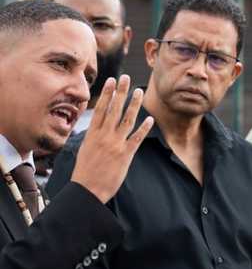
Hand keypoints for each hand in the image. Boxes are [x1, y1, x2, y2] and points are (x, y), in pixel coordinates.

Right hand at [70, 75, 154, 202]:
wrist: (87, 191)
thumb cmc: (85, 173)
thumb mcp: (84, 151)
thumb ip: (92, 138)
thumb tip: (96, 129)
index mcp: (92, 135)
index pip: (100, 109)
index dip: (106, 93)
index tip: (111, 80)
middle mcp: (103, 137)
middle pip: (113, 109)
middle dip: (120, 92)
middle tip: (126, 77)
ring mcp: (115, 145)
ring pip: (126, 120)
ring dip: (134, 104)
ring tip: (140, 91)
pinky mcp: (125, 155)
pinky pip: (136, 138)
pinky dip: (143, 128)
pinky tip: (150, 118)